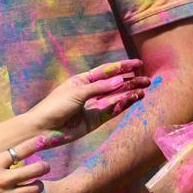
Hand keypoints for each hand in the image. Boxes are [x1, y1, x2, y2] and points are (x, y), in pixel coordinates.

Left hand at [23, 59, 149, 146]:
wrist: (44, 129)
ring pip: (116, 98)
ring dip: (130, 93)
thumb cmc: (55, 105)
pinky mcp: (95, 120)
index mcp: (83, 80)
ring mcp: (93, 106)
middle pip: (114, 84)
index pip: (106, 71)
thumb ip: (99, 88)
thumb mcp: (77, 92)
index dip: (122, 66)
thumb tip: (121, 80)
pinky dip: (123, 105)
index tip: (138, 63)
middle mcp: (90, 92)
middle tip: (147, 79)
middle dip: (130, 81)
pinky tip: (133, 99)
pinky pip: (112, 111)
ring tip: (144, 89)